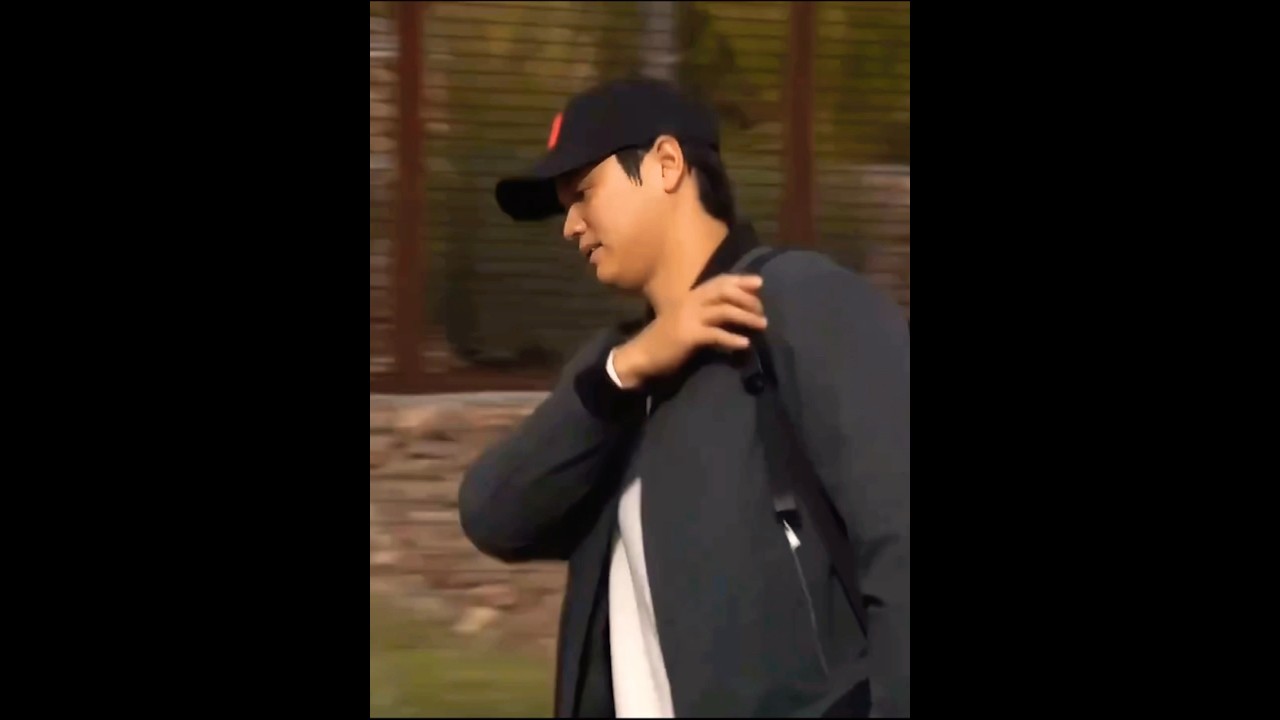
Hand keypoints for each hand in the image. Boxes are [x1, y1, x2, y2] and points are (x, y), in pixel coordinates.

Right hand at [612, 274, 766, 387]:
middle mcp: (690, 302)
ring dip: (746, 317)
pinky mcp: (689, 336)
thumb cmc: (665, 339)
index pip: (718, 282)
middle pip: (724, 292)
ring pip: (724, 311)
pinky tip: (745, 344)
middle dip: (747, 298)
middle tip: (762, 310)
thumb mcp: (685, 319)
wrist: (641, 355)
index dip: (740, 280)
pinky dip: (733, 338)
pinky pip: (716, 334)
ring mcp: (689, 318)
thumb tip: (732, 312)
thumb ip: (704, 313)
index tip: (759, 282)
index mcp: (690, 296)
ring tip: (762, 325)